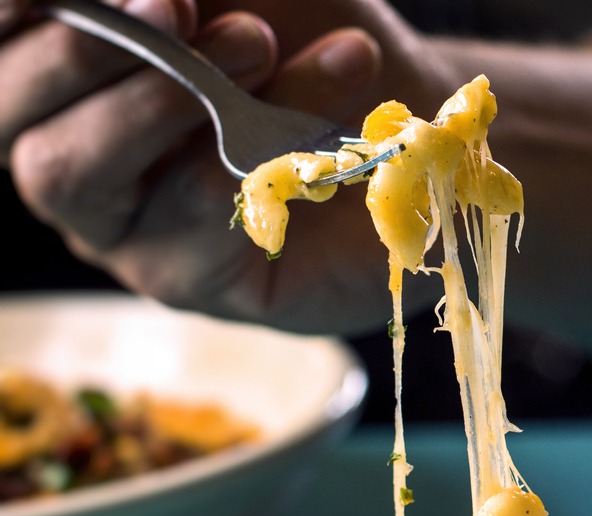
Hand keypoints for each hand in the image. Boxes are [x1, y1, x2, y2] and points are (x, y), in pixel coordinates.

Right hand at [0, 0, 423, 333]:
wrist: (419, 119)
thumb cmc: (310, 35)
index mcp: (63, 83)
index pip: (0, 50)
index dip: (13, 15)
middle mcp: (76, 160)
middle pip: (12, 116)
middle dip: (88, 49)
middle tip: (179, 1)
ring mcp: (125, 231)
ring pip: (80, 170)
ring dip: (166, 95)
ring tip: (257, 41)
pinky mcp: (193, 281)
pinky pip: (194, 212)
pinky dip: (261, 142)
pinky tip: (328, 94)